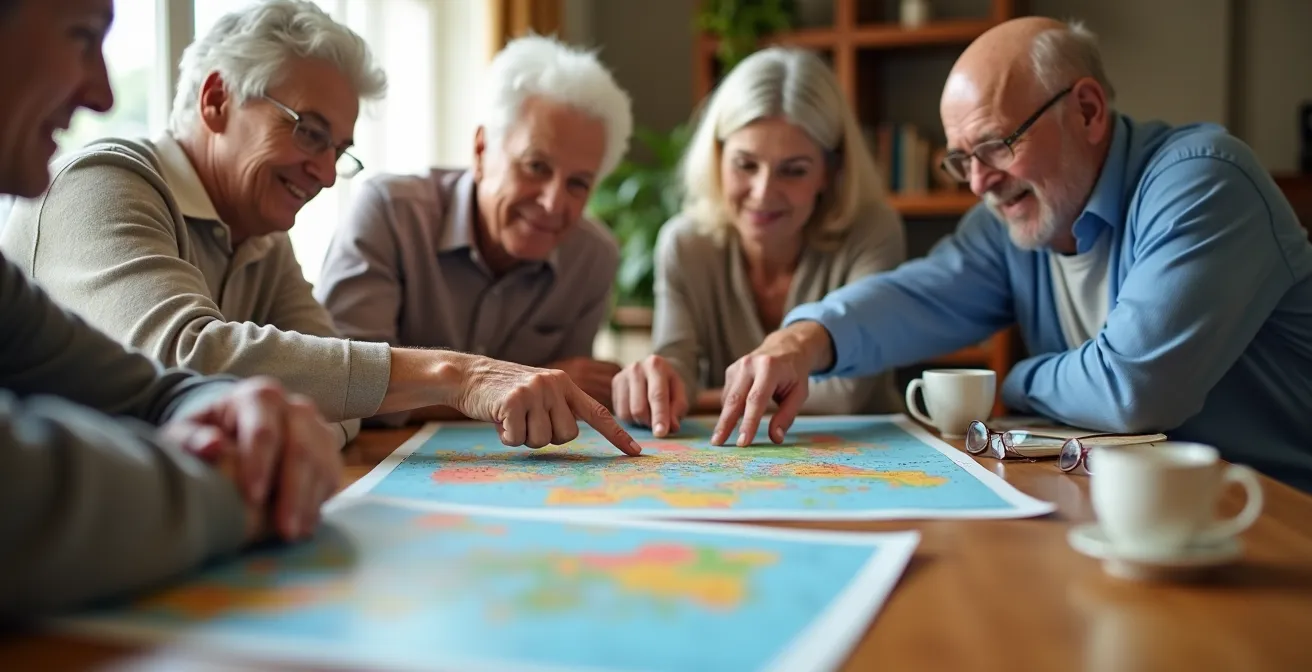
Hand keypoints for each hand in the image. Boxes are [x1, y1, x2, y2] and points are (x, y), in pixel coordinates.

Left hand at [160, 377, 342, 542]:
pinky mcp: (330, 452)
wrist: (234, 434)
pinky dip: (319, 504)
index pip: (265, 430)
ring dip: (309, 502)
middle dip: (292, 491)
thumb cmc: (206, 436)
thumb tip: (211, 445)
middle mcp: (296, 408)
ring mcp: (318, 429)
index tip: (251, 498)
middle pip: (301, 448)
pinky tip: (304, 528)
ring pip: (322, 464)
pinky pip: (332, 477)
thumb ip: (190, 438)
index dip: (260, 464)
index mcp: (259, 397)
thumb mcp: (187, 434)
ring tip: (293, 535)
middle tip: (282, 529)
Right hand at [452, 354, 641, 455]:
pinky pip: (519, 440)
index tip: (636, 453)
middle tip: (526, 422)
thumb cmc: (505, 392)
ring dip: (524, 437)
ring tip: (511, 418)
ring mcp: (534, 391)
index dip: (617, 435)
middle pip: (566, 436)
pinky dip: (507, 437)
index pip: (598, 412)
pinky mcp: (514, 401)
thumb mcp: (538, 393)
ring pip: (542, 441)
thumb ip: (558, 408)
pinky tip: (499, 420)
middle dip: (546, 437)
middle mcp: (554, 385)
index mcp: (564, 384)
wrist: (468, 375)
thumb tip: (570, 434)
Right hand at [613, 355, 688, 436]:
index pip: (657, 396)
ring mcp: (622, 376)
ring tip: (650, 414)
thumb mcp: (680, 395)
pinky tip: (639, 410)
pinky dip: (631, 419)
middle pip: (639, 408)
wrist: (657, 371)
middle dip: (650, 423)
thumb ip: (677, 410)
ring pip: (627, 414)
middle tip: (658, 424)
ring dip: (640, 422)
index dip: (659, 417)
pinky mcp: (615, 384)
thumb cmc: (671, 386)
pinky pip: (619, 413)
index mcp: (656, 366)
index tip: (660, 433)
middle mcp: (636, 368)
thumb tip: (671, 427)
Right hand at [712, 322, 832, 446]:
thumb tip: (775, 439)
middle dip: (725, 423)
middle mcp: (750, 364)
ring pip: (728, 398)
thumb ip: (787, 416)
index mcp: (769, 368)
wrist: (785, 348)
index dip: (748, 422)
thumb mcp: (799, 394)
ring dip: (725, 419)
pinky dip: (729, 409)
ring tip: (721, 438)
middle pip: (735, 399)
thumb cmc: (793, 374)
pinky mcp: (731, 370)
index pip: (756, 400)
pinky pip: (728, 394)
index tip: (742, 442)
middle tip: (718, 443)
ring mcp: (737, 366)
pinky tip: (733, 418)